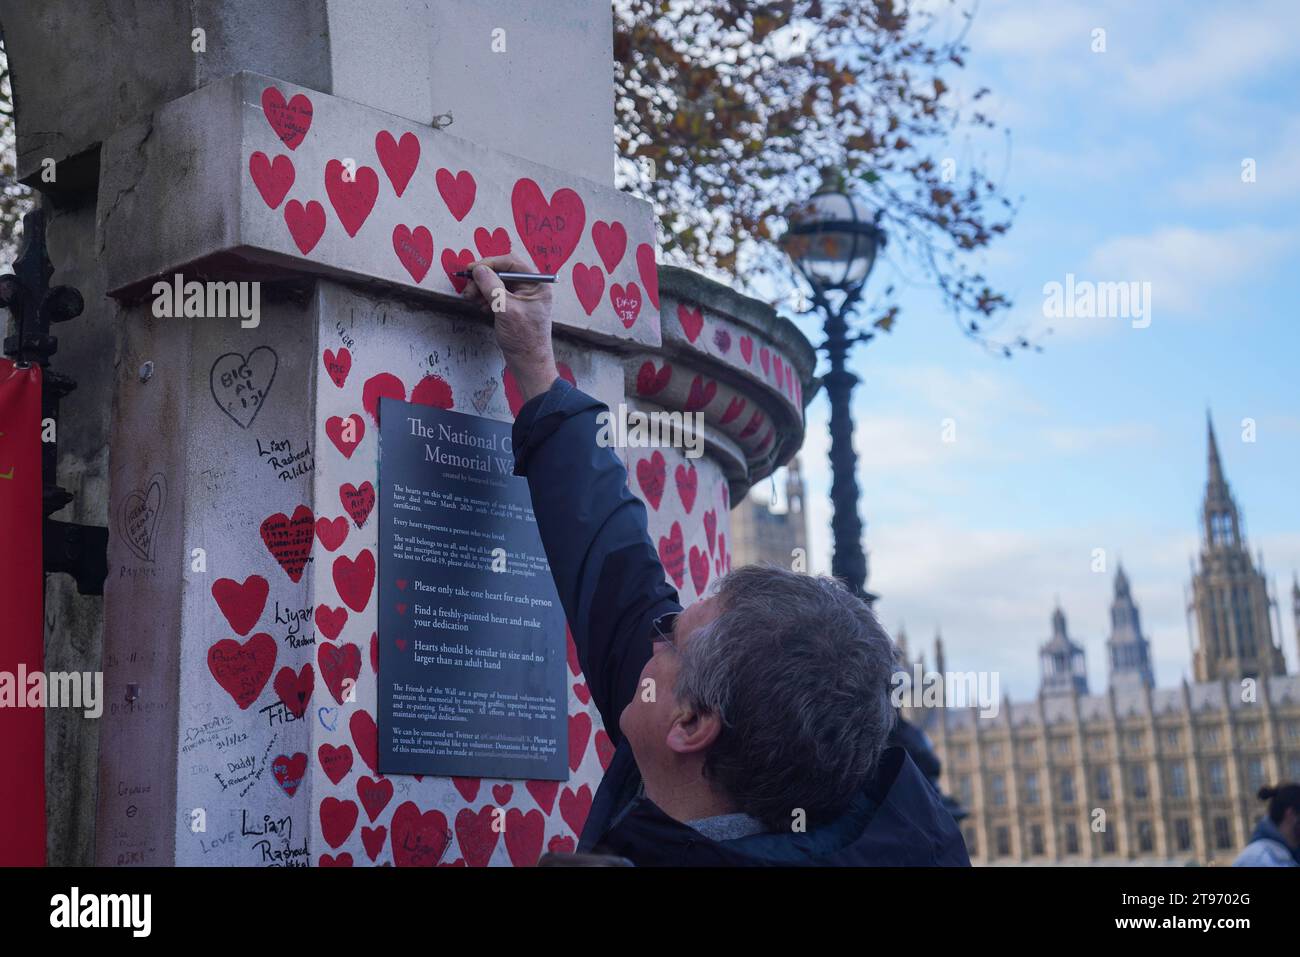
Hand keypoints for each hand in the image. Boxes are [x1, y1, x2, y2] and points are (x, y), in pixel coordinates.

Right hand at [461, 255, 557, 405]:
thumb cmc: (523, 338)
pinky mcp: (514, 308)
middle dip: (483, 279)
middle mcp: (531, 288)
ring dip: (482, 289)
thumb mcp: (506, 309)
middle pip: (502, 273)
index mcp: (537, 284)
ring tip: (471, 300)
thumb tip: (478, 269)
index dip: (490, 263)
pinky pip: (497, 296)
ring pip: (497, 284)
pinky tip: (481, 308)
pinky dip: (486, 299)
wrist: (529, 364)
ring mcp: (522, 298)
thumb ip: (492, 286)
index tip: (471, 269)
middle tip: (468, 290)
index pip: (511, 263)